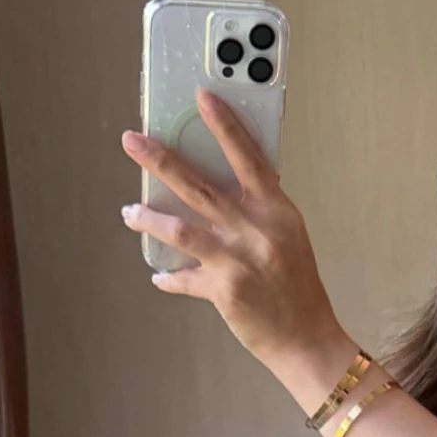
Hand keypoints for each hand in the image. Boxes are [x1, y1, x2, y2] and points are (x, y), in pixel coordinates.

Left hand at [120, 87, 337, 371]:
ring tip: (130, 211)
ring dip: (148, 218)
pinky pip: (183, 278)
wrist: (307, 339)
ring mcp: (237, 260)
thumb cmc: (297, 287)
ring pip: (180, 229)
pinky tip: (160, 275)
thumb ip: (259, 211)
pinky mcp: (223, 290)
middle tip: (131, 140)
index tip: (202, 97)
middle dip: (160, 160)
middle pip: (199, 186)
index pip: (247, 157)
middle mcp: (256, 230)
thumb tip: (221, 190)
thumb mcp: (288, 237)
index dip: (224, 126)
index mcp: (277, 210)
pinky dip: (169, 277)